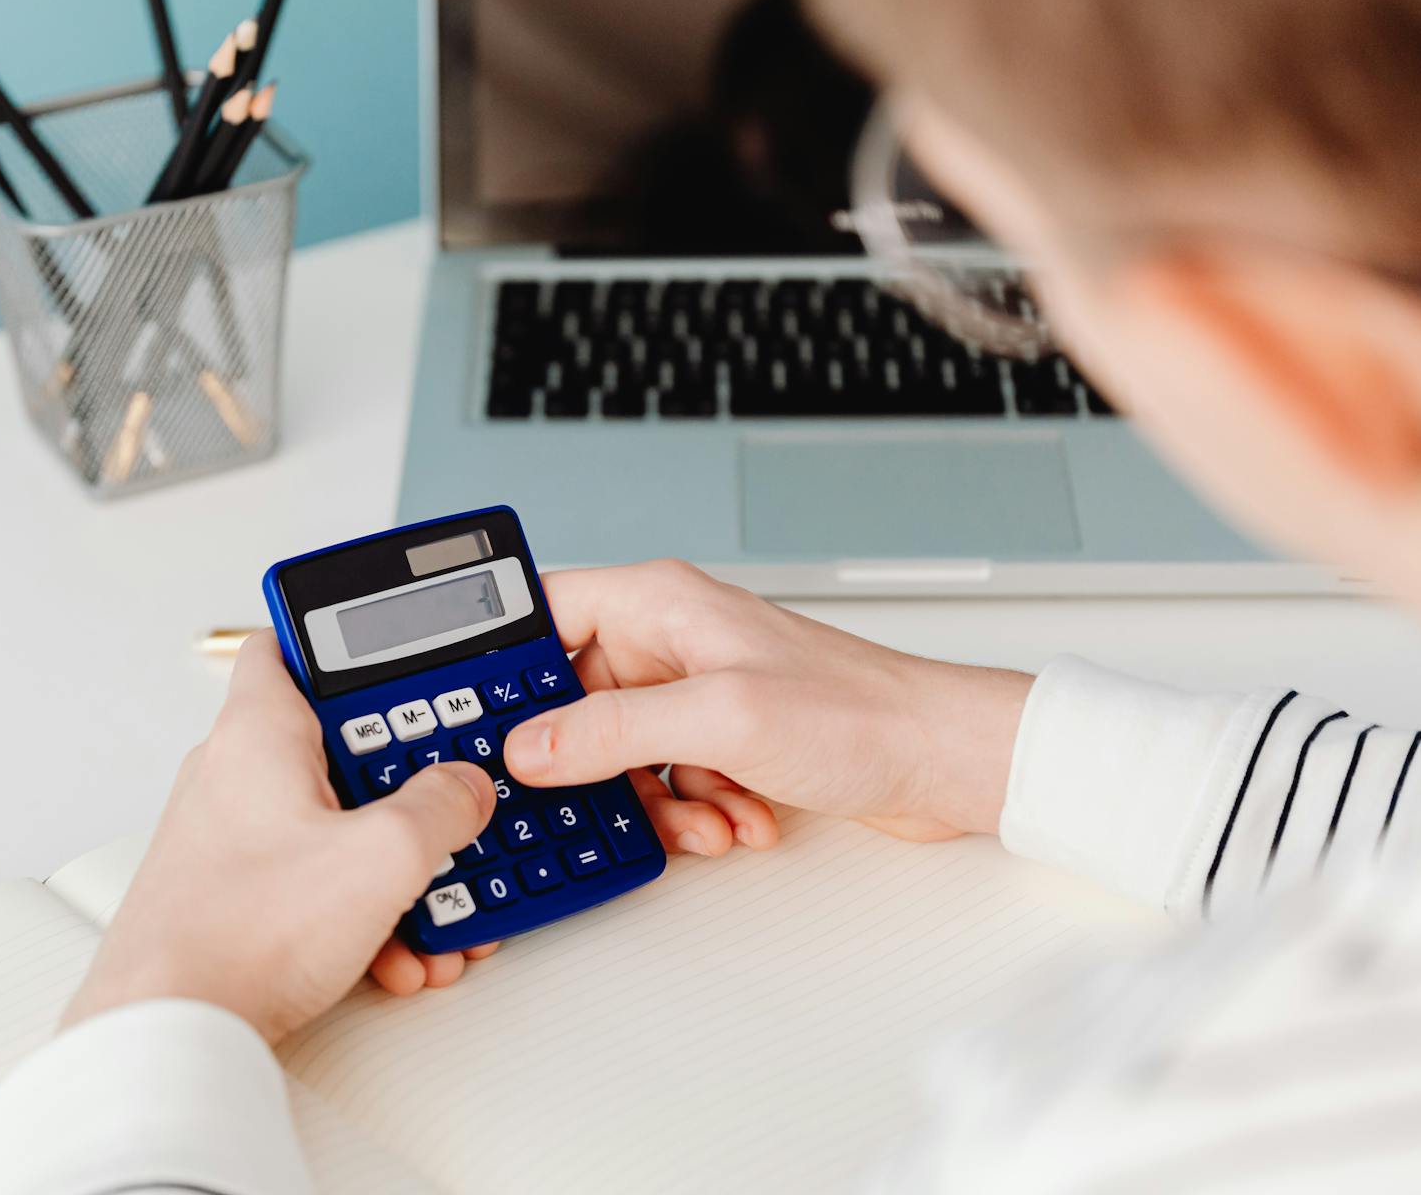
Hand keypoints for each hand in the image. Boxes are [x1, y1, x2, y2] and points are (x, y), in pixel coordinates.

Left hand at [62, 631, 499, 1042]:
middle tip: (443, 805)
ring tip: (430, 907)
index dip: (343, 645)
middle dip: (403, 788)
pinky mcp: (234, 898)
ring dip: (390, 869)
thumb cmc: (238, 936)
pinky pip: (314, 885)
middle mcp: (235, 775)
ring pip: (333, 828)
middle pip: (338, 748)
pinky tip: (395, 955)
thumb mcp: (382, 857)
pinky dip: (359, 913)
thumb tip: (464, 789)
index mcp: (258, 732)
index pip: (288, 644)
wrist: (171, 1033)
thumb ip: (440, 807)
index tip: (398, 660)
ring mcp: (231, 840)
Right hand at [503, 561, 1030, 841]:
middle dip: (588, 761)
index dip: (503, 665)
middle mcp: (670, 641)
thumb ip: (614, 731)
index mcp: (659, 603)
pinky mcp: (723, 740)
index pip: (543, 613)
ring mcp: (697, 693)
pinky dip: (692, 810)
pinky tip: (734, 818)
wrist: (942, 760)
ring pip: (619, 753)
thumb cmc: (859, 713)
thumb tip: (532, 747)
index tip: (478, 720)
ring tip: (699, 814)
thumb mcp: (719, 721)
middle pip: (573, 700)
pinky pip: (667, 779)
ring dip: (651, 799)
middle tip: (583, 798)